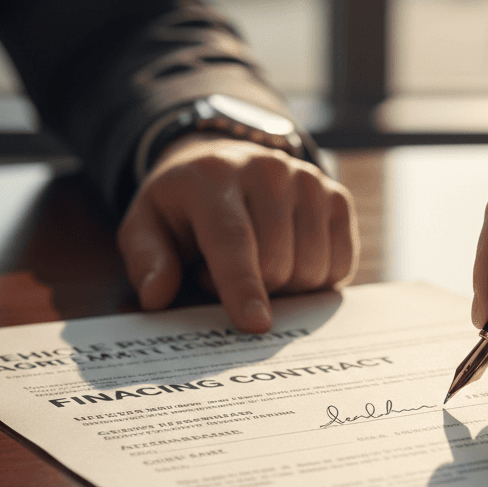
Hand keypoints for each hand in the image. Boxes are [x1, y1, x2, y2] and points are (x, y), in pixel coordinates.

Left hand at [117, 135, 357, 330]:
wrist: (225, 163)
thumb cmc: (185, 208)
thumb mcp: (147, 226)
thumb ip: (146, 261)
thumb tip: (157, 296)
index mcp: (214, 177)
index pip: (233, 238)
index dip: (243, 285)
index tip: (255, 324)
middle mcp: (268, 171)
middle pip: (277, 263)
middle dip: (254, 289)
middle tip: (224, 270)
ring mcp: (309, 181)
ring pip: (312, 268)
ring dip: (285, 286)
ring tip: (258, 260)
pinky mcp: (338, 197)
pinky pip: (340, 265)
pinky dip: (315, 278)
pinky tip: (289, 257)